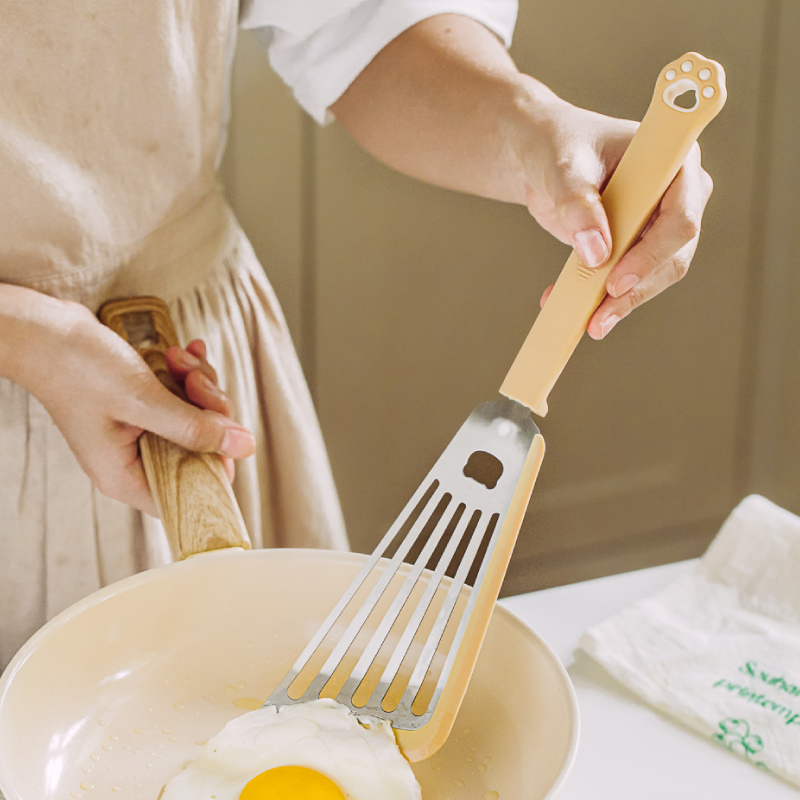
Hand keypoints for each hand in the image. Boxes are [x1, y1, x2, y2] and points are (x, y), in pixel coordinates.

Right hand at [20, 300, 253, 515]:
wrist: (43, 328)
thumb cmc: (77, 368)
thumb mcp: (143, 401)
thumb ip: (195, 427)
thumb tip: (244, 446)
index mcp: (127, 477)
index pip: (189, 493)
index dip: (217, 464)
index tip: (223, 430)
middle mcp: (134, 459)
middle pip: (200, 451)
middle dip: (208, 411)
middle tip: (195, 382)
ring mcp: (138, 432)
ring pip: (196, 418)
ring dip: (199, 384)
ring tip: (180, 360)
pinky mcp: (142, 406)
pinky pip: (182, 397)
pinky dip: (188, 374)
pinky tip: (185, 351)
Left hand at [516, 84, 713, 338]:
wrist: (540, 157)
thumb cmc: (557, 146)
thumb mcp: (562, 168)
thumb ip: (578, 204)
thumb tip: (597, 253)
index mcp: (673, 161)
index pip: (681, 216)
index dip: (653, 253)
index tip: (617, 281)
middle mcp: (677, 194)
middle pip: (674, 254)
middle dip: (637, 289)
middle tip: (600, 317)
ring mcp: (659, 224)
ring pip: (654, 276)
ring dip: (621, 304)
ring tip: (588, 323)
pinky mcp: (636, 247)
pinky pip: (627, 281)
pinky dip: (600, 299)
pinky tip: (567, 305)